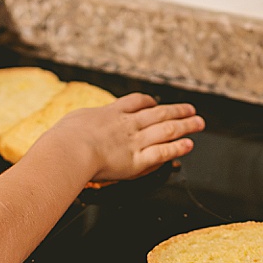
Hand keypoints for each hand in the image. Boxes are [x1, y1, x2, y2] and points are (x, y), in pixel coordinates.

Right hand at [41, 93, 203, 182]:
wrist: (70, 151)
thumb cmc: (64, 139)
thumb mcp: (71, 121)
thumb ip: (80, 124)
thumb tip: (76, 126)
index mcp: (110, 114)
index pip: (135, 102)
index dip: (149, 102)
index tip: (156, 103)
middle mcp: (127, 125)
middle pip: (158, 113)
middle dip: (177, 111)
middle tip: (191, 109)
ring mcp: (134, 141)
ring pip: (166, 129)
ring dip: (185, 125)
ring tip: (199, 123)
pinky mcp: (138, 160)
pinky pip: (163, 152)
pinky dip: (177, 148)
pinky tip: (188, 145)